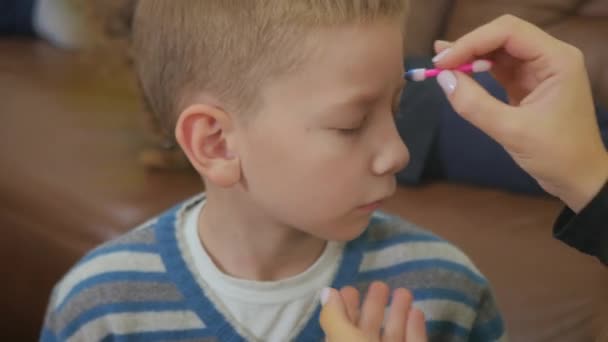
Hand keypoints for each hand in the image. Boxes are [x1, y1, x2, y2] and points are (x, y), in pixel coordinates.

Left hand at [319, 282, 426, 341]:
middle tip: (380, 284)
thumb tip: (326, 292)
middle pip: (367, 332)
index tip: (350, 288)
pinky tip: (417, 311)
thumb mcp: (344, 338)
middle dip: (373, 307)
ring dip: (398, 314)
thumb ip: (334, 316)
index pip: (339, 329)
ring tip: (404, 291)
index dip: (343, 310)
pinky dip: (415, 329)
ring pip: (392, 337)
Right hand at [433, 15, 607, 211]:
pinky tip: (457, 71)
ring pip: (498, 51)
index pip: (508, 32)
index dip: (472, 42)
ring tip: (440, 63)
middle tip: (438, 63)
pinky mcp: (528, 84)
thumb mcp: (512, 131)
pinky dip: (477, 69)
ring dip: (470, 56)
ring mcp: (539, 70)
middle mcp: (550, 57)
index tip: (442, 63)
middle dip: (469, 46)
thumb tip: (442, 79)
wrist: (578, 178)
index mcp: (557, 59)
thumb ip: (475, 104)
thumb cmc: (556, 155)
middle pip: (502, 36)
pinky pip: (499, 69)